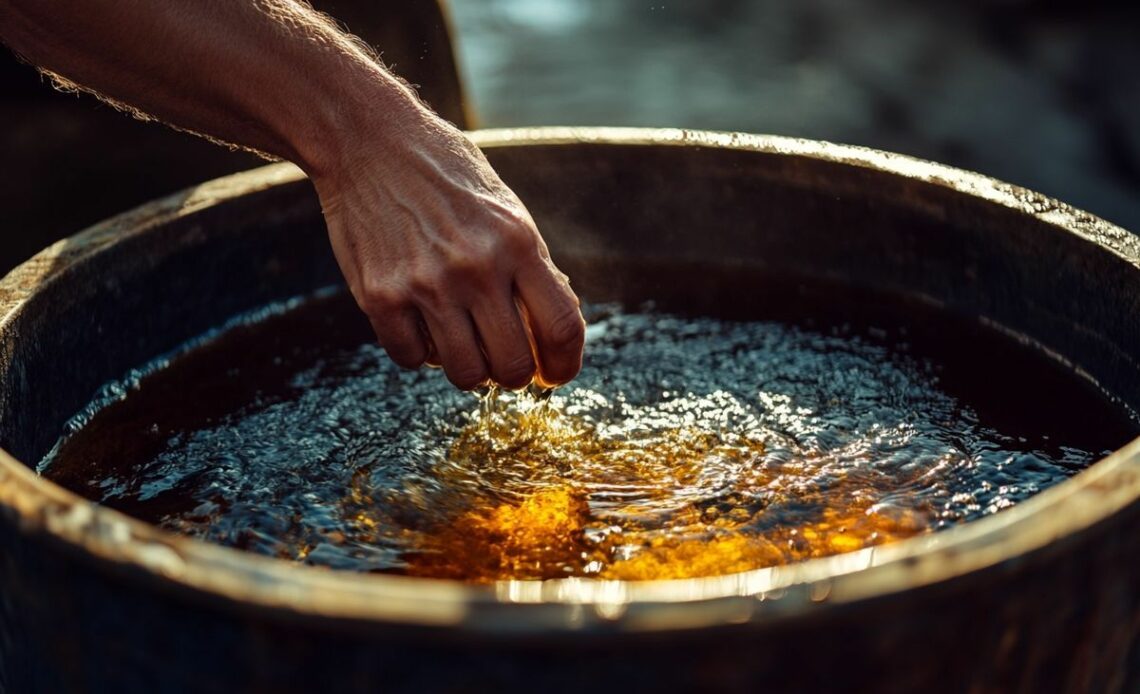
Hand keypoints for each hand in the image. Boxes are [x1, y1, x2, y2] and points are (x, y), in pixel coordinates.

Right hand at [310, 112, 584, 389]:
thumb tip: (551, 332)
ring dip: (470, 370)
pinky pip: (412, 359)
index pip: (562, 327)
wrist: (371, 143)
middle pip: (514, 366)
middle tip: (504, 360)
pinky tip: (421, 324)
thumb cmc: (447, 178)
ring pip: (466, 374)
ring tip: (463, 343)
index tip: (555, 374)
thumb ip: (531, 269)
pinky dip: (421, 352)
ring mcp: (426, 285)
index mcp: (518, 243)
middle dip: (515, 374)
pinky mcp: (381, 297)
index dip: (564, 364)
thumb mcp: (507, 212)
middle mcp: (476, 268)